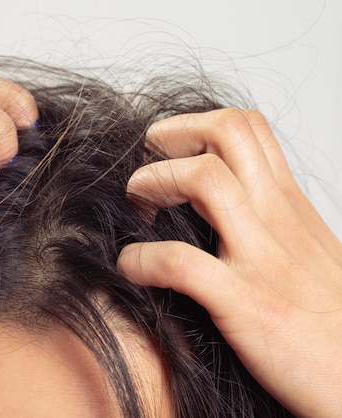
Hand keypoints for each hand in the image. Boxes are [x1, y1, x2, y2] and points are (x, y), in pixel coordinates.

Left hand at [117, 109, 341, 416]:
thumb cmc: (331, 321)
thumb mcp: (307, 251)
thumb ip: (267, 221)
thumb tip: (215, 210)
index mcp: (288, 205)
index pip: (248, 129)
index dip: (195, 124)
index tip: (166, 150)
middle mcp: (277, 219)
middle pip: (226, 132)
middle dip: (171, 135)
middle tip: (145, 166)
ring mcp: (262, 258)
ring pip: (204, 178)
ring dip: (153, 183)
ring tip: (136, 207)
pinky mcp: (245, 304)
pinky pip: (179, 263)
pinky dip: (141, 259)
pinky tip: (130, 267)